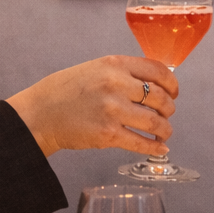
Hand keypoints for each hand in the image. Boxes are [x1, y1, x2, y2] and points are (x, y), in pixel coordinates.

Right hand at [6, 56, 178, 157]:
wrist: (40, 113)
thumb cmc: (66, 91)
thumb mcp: (95, 69)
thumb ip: (123, 73)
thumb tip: (155, 84)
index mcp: (115, 64)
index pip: (159, 71)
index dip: (172, 84)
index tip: (173, 93)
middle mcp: (116, 84)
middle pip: (161, 98)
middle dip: (169, 109)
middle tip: (167, 114)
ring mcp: (113, 110)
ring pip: (156, 122)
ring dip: (165, 130)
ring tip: (164, 132)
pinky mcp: (108, 134)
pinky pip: (141, 142)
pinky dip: (155, 147)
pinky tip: (160, 148)